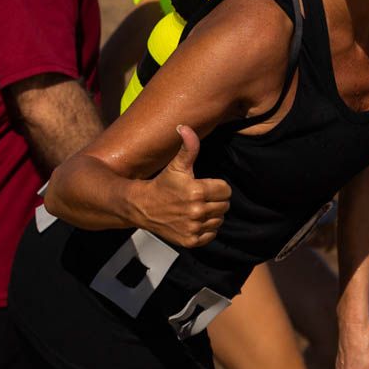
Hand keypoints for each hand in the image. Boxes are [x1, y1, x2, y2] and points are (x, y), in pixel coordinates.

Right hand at [134, 125, 230, 247]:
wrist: (142, 207)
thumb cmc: (162, 184)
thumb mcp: (176, 166)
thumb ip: (188, 147)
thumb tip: (185, 127)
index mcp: (197, 191)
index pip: (226, 190)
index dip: (218, 187)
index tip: (205, 186)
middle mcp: (196, 211)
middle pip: (224, 206)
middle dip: (216, 200)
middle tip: (201, 197)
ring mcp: (193, 227)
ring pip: (219, 220)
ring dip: (212, 215)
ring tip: (197, 208)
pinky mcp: (190, 241)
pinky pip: (212, 235)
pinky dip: (206, 229)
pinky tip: (195, 221)